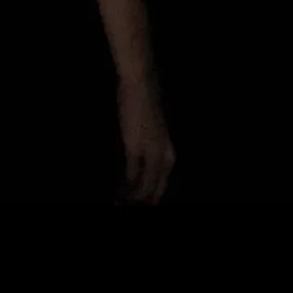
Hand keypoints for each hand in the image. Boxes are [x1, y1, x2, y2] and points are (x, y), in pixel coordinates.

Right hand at [116, 69, 175, 203]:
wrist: (141, 86)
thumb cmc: (146, 103)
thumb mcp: (153, 131)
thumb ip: (151, 147)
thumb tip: (143, 161)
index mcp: (170, 152)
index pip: (163, 182)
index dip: (153, 195)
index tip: (143, 202)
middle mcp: (164, 155)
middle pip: (157, 187)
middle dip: (147, 200)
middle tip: (135, 206)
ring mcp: (151, 152)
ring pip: (145, 185)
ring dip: (136, 196)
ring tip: (126, 203)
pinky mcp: (135, 147)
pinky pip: (133, 174)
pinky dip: (128, 185)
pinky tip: (122, 192)